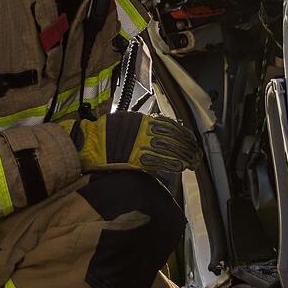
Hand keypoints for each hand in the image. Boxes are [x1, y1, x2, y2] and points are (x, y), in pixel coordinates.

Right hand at [60, 112, 202, 173]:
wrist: (90, 143)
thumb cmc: (106, 132)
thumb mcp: (127, 121)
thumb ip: (144, 124)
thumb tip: (159, 128)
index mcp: (143, 121)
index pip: (171, 126)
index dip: (183, 134)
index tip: (191, 140)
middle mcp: (145, 131)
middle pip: (173, 138)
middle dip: (187, 146)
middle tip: (197, 153)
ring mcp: (142, 145)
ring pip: (170, 150)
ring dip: (184, 156)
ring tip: (193, 161)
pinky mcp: (137, 158)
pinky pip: (159, 161)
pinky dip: (172, 164)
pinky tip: (181, 167)